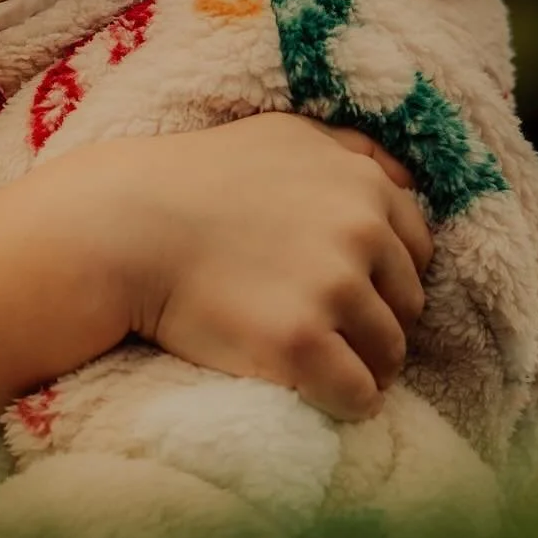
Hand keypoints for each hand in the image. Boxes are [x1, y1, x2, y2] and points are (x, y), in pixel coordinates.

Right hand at [125, 116, 431, 418]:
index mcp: (363, 185)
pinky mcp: (300, 343)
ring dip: (361, 366)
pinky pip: (358, 395)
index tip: (342, 290)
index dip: (381, 277)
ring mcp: (331, 288)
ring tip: (317, 364)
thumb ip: (349, 150)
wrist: (121, 227)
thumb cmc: (197, 180)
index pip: (416, 252)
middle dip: (374, 322)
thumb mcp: (284, 135)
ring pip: (388, 354)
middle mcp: (359, 232)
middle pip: (407, 306)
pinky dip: (343, 402)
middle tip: (325, 331)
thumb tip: (404, 178)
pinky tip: (313, 392)